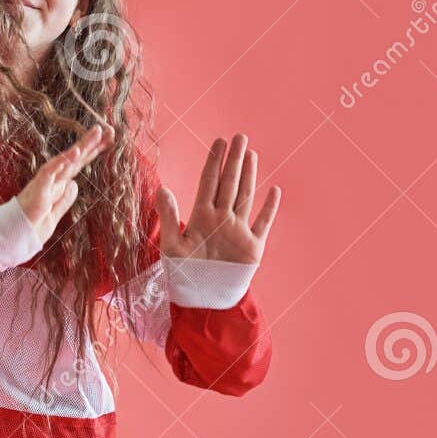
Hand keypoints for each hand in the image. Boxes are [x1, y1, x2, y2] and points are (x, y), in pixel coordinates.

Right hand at [14, 123, 113, 244]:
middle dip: (92, 143)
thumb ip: (64, 199)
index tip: (107, 140)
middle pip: (76, 159)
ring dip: (81, 146)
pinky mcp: (38, 189)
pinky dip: (61, 162)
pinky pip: (50, 172)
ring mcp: (46, 182)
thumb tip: (74, 185)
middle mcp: (53, 179)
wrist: (13, 236)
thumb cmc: (30, 226)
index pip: (78, 165)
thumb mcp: (54, 214)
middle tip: (109, 129)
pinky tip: (74, 153)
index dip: (92, 152)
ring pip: (66, 160)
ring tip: (96, 132)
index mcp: (58, 185)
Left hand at [156, 133, 280, 264]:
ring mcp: (238, 231)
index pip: (209, 182)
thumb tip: (162, 188)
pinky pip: (263, 222)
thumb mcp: (171, 245)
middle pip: (229, 183)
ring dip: (249, 175)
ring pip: (245, 196)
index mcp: (201, 217)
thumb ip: (168, 216)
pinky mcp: (252, 246)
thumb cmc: (183, 275)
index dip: (214, 161)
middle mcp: (221, 219)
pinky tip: (274, 190)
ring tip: (251, 153)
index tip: (220, 141)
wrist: (203, 301)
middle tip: (240, 136)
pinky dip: (269, 208)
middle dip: (234, 160)